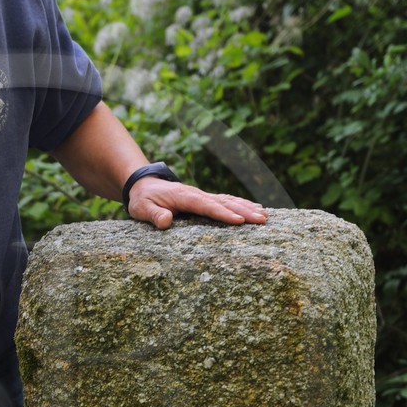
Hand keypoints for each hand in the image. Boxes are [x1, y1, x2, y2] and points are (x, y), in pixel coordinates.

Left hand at [127, 178, 269, 230]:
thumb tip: (166, 222)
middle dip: (244, 211)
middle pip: (224, 202)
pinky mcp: (205, 199)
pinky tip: (256, 208)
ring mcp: (202, 195)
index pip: (206, 206)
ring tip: (265, 216)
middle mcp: (197, 194)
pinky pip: (227, 200)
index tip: (239, 221)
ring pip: (229, 200)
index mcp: (184, 197)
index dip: (223, 213)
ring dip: (247, 207)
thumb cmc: (142, 199)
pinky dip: (242, 204)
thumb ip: (153, 214)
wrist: (143, 185)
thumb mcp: (141, 208)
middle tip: (262, 220)